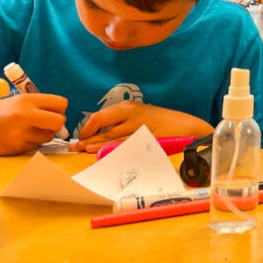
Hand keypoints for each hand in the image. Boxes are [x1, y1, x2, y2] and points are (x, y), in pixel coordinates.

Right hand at [0, 93, 67, 155]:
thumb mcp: (18, 101)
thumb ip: (39, 105)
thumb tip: (62, 114)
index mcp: (27, 100)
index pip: (61, 103)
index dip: (59, 109)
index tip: (52, 112)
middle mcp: (25, 115)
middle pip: (60, 121)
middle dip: (56, 124)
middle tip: (46, 124)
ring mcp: (20, 132)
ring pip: (49, 136)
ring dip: (43, 135)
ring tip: (28, 130)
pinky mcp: (16, 147)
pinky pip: (36, 146)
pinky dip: (32, 143)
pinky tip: (18, 138)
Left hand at [71, 101, 213, 152]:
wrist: (187, 127)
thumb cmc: (163, 124)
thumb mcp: (141, 117)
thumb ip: (122, 123)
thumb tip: (99, 135)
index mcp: (129, 108)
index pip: (100, 116)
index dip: (87, 128)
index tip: (80, 137)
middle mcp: (133, 114)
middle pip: (103, 126)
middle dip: (86, 138)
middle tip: (75, 147)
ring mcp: (139, 126)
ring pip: (111, 137)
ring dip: (95, 145)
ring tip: (83, 150)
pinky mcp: (146, 139)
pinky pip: (125, 146)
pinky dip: (113, 151)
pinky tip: (103, 154)